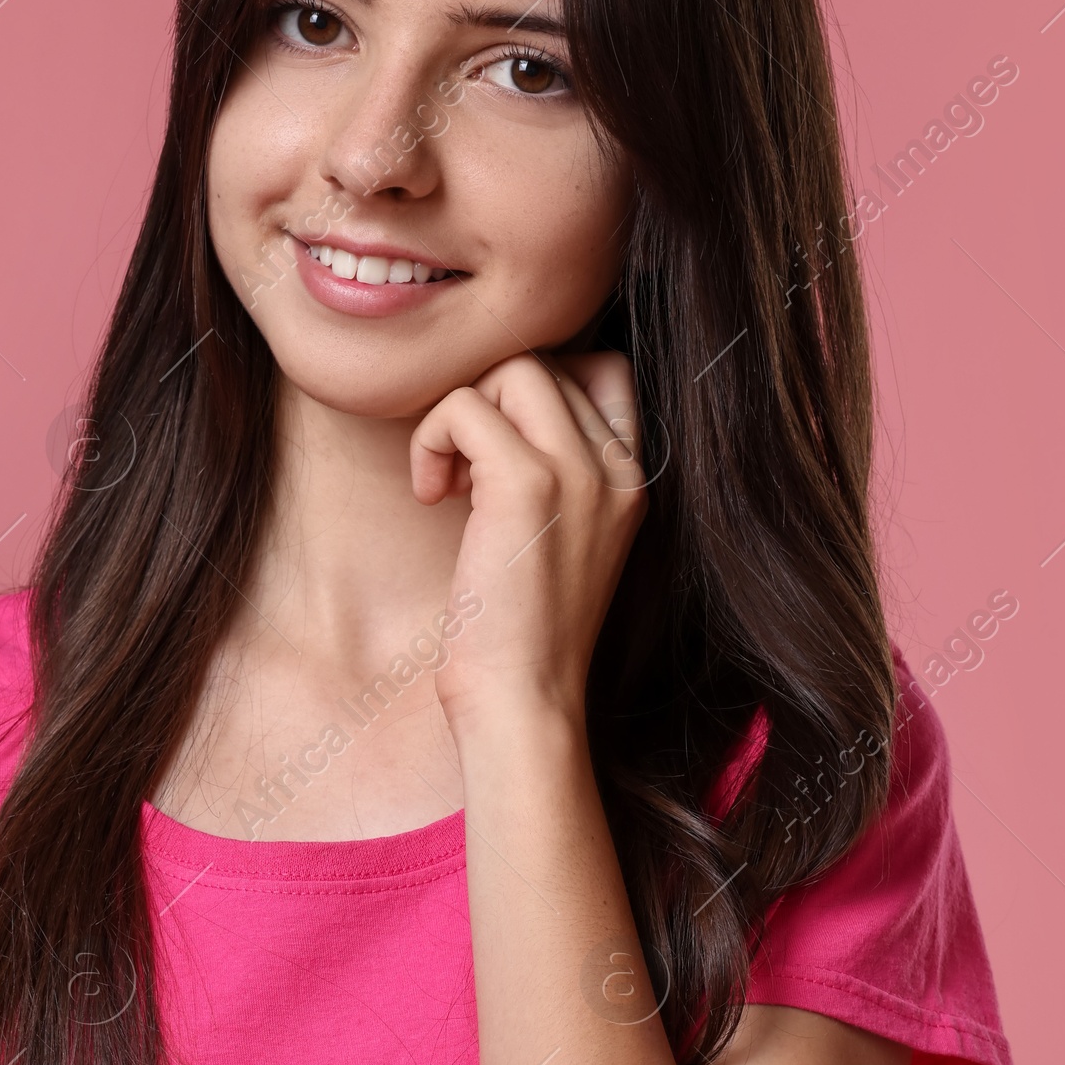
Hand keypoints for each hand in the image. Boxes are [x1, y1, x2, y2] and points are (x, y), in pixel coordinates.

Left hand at [410, 349, 648, 732]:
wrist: (524, 702)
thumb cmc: (524, 634)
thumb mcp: (561, 541)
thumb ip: (554, 475)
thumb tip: (494, 408)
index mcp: (632, 481)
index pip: (602, 369)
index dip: (538, 389)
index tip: (498, 451)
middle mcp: (616, 469)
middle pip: (545, 362)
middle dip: (487, 403)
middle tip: (462, 475)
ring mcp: (578, 472)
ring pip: (509, 370)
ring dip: (459, 414)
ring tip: (449, 483)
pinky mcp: (526, 485)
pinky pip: (464, 406)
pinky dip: (432, 439)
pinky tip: (431, 496)